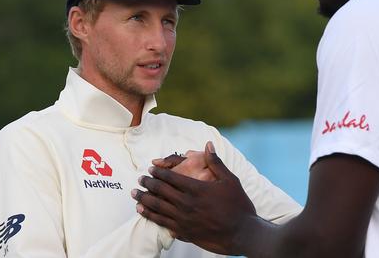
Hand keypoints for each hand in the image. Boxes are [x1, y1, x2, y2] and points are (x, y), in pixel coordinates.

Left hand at [133, 142, 256, 254]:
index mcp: (196, 189)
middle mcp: (187, 204)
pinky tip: (143, 212)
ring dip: (145, 199)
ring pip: (158, 207)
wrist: (242, 233)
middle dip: (148, 183)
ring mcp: (184, 220)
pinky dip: (150, 216)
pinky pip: (162, 223)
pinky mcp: (184, 232)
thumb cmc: (238, 205)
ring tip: (135, 194)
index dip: (158, 172)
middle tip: (139, 179)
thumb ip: (216, 163)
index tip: (150, 169)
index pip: (171, 178)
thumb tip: (208, 144)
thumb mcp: (230, 180)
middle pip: (161, 191)